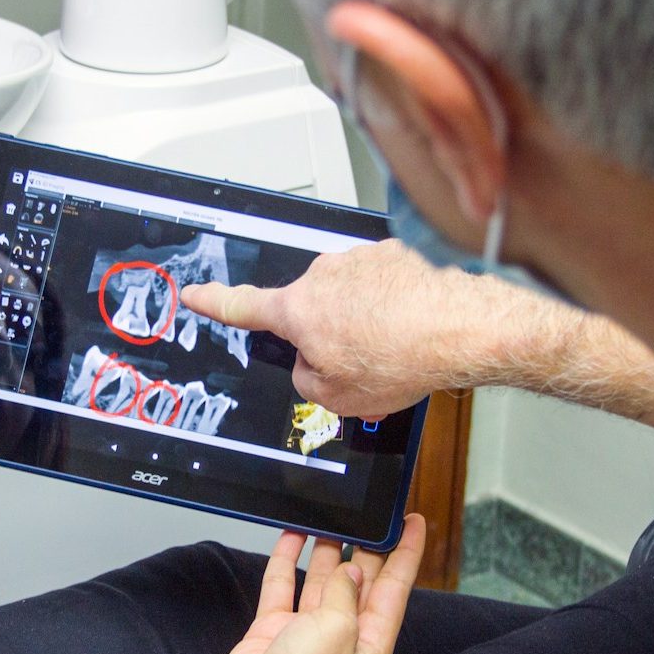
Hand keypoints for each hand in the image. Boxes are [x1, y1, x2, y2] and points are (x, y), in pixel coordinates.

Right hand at [182, 239, 574, 418]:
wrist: (460, 329)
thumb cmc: (402, 359)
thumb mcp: (335, 397)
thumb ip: (306, 379)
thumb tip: (311, 364)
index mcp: (299, 310)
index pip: (242, 306)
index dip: (213, 302)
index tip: (194, 293)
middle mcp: (324, 276)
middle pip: (308, 311)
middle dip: (325, 336)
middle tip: (356, 363)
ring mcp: (360, 261)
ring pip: (347, 299)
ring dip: (363, 322)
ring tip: (394, 348)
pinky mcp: (394, 255)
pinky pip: (380, 286)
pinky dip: (391, 308)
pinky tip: (411, 329)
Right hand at [183, 515, 425, 653]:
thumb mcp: (337, 628)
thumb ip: (346, 592)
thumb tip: (350, 570)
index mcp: (372, 645)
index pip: (396, 588)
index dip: (407, 553)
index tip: (414, 521)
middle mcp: (344, 638)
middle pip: (361, 582)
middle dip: (365, 547)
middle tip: (368, 513)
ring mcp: (309, 633)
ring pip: (323, 580)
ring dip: (326, 549)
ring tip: (331, 516)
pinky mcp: (276, 629)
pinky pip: (285, 586)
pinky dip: (288, 561)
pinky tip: (291, 535)